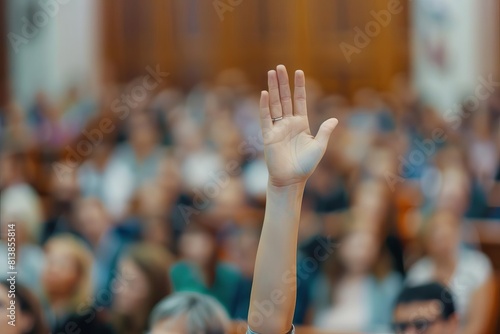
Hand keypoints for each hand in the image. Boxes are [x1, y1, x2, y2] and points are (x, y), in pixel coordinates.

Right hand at [259, 65, 337, 186]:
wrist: (291, 179)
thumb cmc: (305, 165)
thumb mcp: (319, 147)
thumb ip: (325, 131)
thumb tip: (335, 119)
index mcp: (301, 123)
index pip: (300, 100)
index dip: (299, 86)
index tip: (299, 72)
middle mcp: (289, 123)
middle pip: (285, 98)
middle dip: (283, 83)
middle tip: (280, 67)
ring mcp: (278, 128)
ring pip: (275, 104)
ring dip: (273, 89)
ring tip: (271, 74)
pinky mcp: (268, 135)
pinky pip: (266, 118)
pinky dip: (264, 106)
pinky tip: (264, 94)